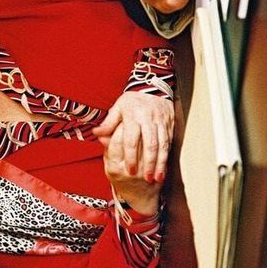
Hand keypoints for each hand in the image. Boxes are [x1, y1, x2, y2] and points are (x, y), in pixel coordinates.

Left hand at [94, 92, 173, 214]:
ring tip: (156, 178)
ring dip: (160, 163)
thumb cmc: (132, 101)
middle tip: (145, 179)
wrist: (153, 88)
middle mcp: (148, 119)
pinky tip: (164, 167)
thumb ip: (109, 123)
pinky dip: (167, 156)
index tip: (130, 170)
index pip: (131, 140)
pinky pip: (169, 142)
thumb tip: (97, 134)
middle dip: (148, 164)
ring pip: (162, 145)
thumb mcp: (118, 108)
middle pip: (149, 145)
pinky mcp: (170, 124)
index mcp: (133, 115)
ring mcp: (161, 122)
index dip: (131, 156)